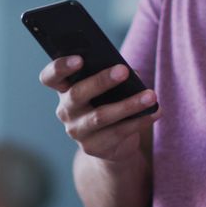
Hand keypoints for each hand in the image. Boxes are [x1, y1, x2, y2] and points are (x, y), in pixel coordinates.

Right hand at [39, 56, 159, 161]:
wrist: (111, 144)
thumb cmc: (109, 103)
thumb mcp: (108, 87)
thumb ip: (113, 74)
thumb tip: (130, 71)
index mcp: (64, 89)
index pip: (50, 77)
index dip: (60, 68)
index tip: (79, 59)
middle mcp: (65, 110)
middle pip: (77, 94)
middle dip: (101, 81)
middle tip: (123, 70)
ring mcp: (77, 131)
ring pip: (101, 116)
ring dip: (128, 104)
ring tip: (151, 95)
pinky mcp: (93, 148)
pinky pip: (118, 132)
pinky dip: (139, 121)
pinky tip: (155, 112)